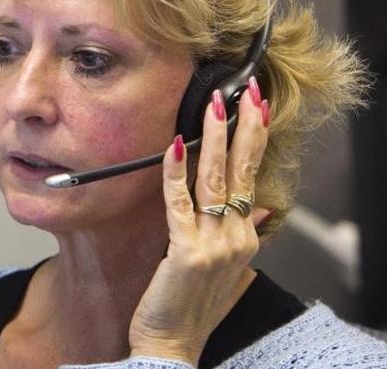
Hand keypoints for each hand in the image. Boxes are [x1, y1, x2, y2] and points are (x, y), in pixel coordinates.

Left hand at [127, 77, 272, 365]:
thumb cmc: (190, 308)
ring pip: (216, 180)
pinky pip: (179, 202)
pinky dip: (176, 172)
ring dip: (216, 138)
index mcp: (245, 239)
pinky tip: (175, 146)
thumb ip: (244, 237)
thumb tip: (262, 209)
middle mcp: (237, 239)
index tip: (255, 110)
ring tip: (215, 106)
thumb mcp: (228, 270)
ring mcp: (215, 245)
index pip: (252, 179)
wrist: (172, 346)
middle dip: (246, 128)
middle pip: (244, 172)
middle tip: (248, 92)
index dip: (254, 141)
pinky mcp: (186, 251)